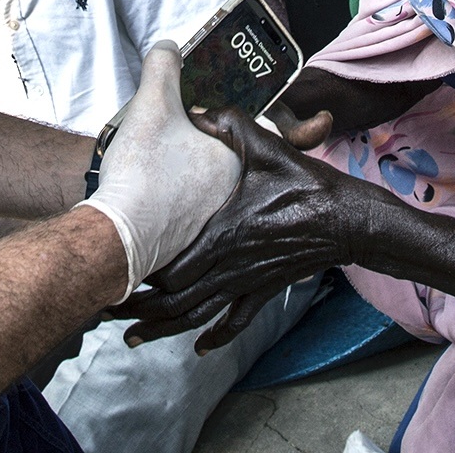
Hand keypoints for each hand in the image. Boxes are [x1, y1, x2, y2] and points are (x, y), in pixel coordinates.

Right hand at [77, 43, 240, 302]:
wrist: (117, 233)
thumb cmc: (143, 170)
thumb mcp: (152, 103)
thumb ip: (163, 68)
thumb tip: (168, 48)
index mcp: (234, 160)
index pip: (229, 125)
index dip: (198, 114)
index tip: (178, 115)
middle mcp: (230, 194)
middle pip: (209, 153)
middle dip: (184, 142)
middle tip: (157, 139)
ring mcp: (209, 219)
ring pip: (194, 180)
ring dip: (174, 169)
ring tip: (147, 163)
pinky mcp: (187, 239)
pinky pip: (179, 206)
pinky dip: (164, 196)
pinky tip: (143, 191)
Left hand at [114, 107, 377, 353]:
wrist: (348, 219)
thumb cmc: (308, 185)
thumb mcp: (269, 149)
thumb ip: (231, 125)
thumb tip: (198, 108)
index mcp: (225, 234)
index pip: (173, 266)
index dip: (142, 273)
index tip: (115, 268)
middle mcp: (231, 265)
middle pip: (175, 299)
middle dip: (139, 306)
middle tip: (106, 305)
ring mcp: (247, 281)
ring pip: (197, 316)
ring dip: (162, 328)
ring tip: (130, 336)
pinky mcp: (264, 289)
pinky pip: (237, 322)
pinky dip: (215, 337)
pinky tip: (199, 347)